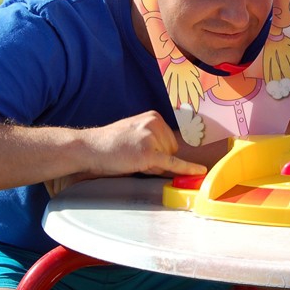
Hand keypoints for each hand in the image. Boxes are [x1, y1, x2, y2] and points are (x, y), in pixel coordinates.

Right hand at [82, 111, 206, 177]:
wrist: (89, 148)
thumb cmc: (110, 144)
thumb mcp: (135, 132)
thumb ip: (154, 138)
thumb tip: (174, 155)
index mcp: (155, 116)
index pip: (170, 141)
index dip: (158, 153)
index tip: (139, 150)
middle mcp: (156, 123)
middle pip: (171, 151)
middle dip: (156, 160)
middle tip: (132, 156)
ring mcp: (152, 137)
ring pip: (167, 161)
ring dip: (151, 167)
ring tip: (131, 159)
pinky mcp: (148, 153)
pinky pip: (172, 163)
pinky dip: (187, 169)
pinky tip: (199, 172)